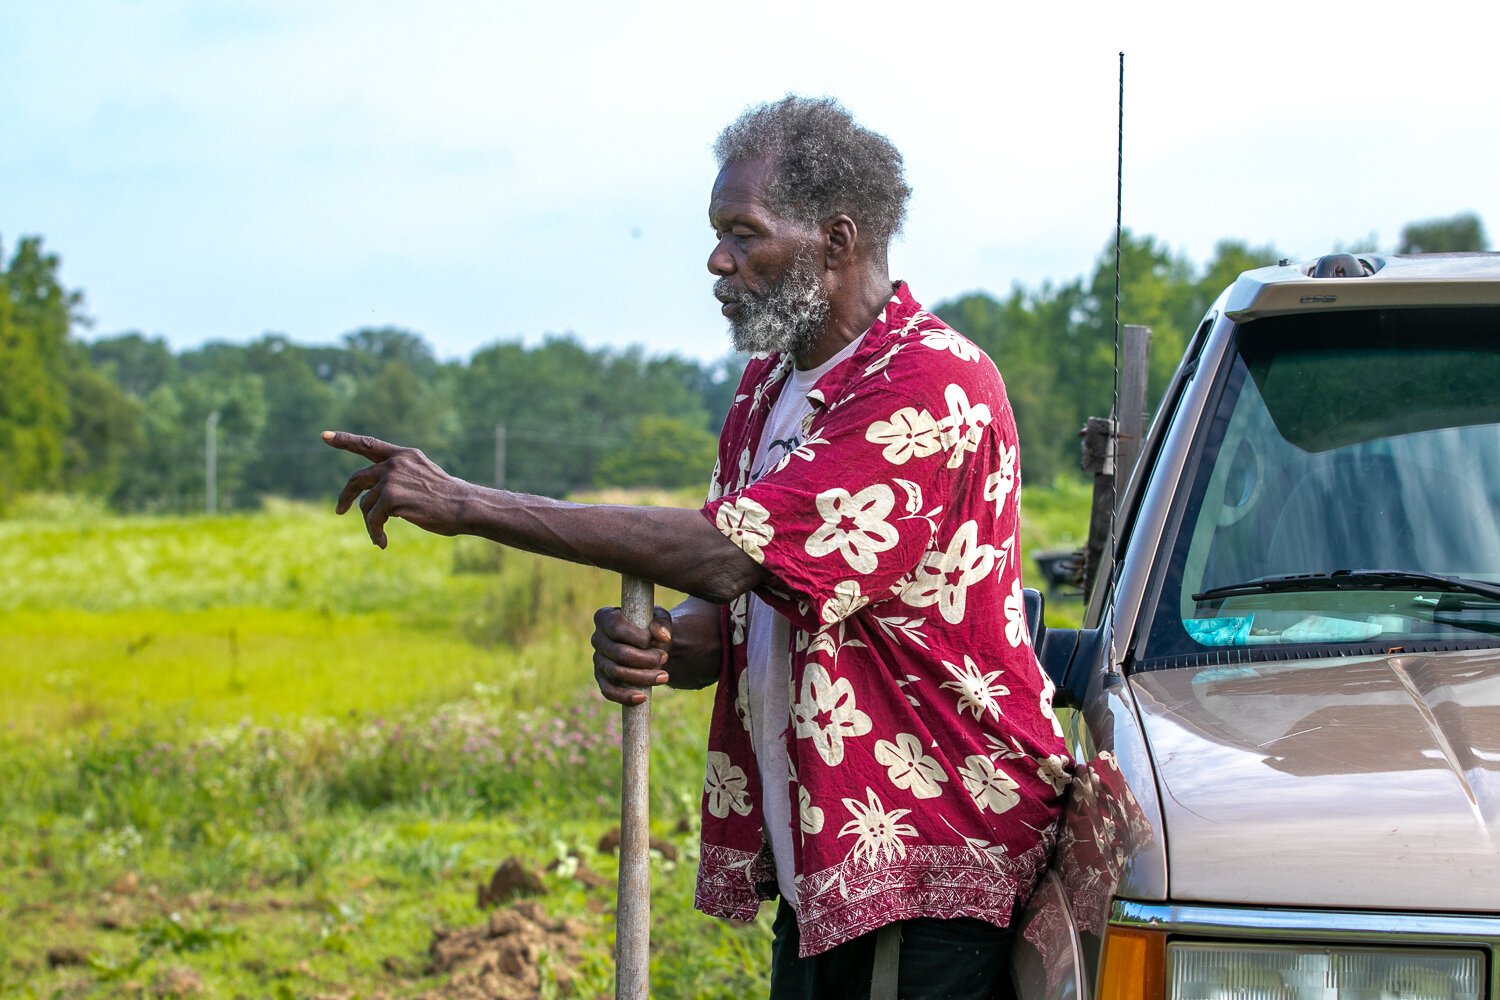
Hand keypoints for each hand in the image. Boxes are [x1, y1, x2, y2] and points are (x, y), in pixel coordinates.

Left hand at [323, 431, 469, 547]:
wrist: (465, 506)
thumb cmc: (449, 498)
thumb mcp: (424, 478)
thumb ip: (401, 478)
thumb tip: (374, 497)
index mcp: (404, 455)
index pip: (368, 444)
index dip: (344, 440)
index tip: (324, 435)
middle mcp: (394, 464)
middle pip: (357, 478)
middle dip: (346, 495)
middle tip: (339, 509)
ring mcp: (391, 479)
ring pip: (365, 504)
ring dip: (370, 523)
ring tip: (379, 537)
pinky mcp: (391, 498)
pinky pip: (373, 519)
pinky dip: (375, 533)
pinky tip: (383, 542)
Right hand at [591, 604, 672, 704]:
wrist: (649, 644)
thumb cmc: (651, 627)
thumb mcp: (659, 618)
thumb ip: (662, 623)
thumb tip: (663, 636)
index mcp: (605, 617)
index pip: (616, 627)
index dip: (637, 636)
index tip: (655, 640)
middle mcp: (597, 638)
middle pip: (619, 653)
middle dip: (645, 659)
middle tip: (664, 658)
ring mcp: (598, 659)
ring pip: (616, 673)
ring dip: (642, 677)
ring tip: (663, 676)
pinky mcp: (601, 677)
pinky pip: (608, 690)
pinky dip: (624, 696)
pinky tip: (642, 697)